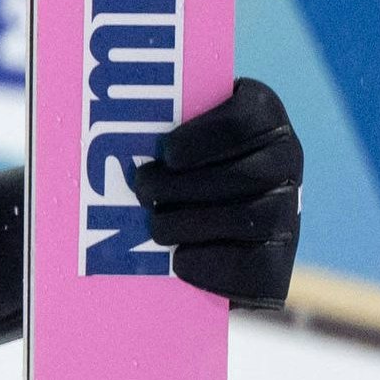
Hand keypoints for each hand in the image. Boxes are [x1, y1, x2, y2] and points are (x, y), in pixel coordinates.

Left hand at [134, 76, 301, 307]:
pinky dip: (209, 262)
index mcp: (259, 115)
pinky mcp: (278, 257)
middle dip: (186, 186)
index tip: (169, 153)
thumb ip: (143, 120)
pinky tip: (178, 260)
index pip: (249, 116)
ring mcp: (287, 208)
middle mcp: (284, 158)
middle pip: (248, 174)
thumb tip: (92, 118)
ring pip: (251, 218)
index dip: (208, 136)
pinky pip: (254, 264)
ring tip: (154, 227)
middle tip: (142, 192)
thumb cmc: (159, 164)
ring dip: (191, 224)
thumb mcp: (155, 131)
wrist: (187, 227)